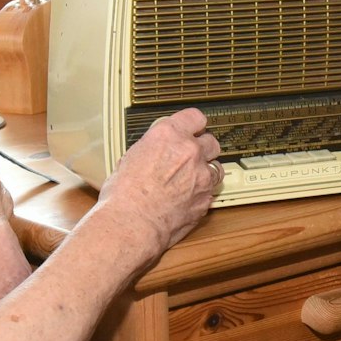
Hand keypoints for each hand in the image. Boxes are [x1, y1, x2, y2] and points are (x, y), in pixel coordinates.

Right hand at [94, 108, 223, 259]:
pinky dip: (202, 194)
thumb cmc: (123, 194)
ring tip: (190, 180)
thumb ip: (152, 149)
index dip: (194, 125)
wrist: (132, 223)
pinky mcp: (205, 198)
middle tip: (191, 157)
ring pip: (216, 167)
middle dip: (203, 149)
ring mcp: (201, 176)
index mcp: (168, 135)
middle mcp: (189, 151)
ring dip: (206, 172)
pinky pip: (210, 192)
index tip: (193, 129)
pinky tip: (187, 199)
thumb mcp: (131, 157)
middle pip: (211, 141)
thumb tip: (153, 152)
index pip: (195, 118)